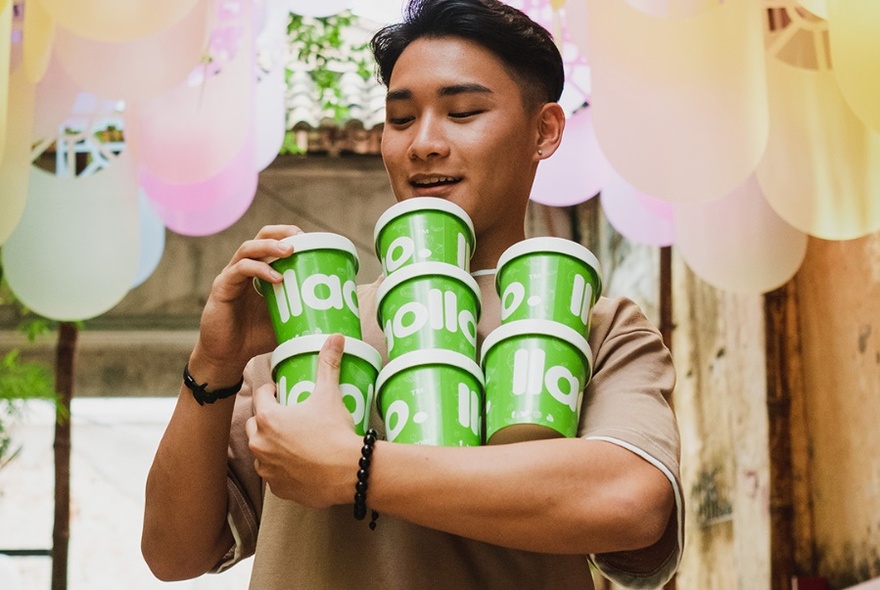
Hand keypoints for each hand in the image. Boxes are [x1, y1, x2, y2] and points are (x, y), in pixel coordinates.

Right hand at [193, 225, 300, 378]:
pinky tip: (276, 278)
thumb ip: (304, 311)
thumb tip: (338, 313)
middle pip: (261, 236)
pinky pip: (239, 270)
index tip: (313, 240)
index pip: (275, 241)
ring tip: (290, 250)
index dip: (292, 236)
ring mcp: (232, 276)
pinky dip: (258, 269)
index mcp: (261, 272)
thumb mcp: (287, 320)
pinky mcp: (222, 287)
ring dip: (270, 246)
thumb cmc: (257, 337)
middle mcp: (245, 268)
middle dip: (282, 233)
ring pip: (248, 248)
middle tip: (301, 238)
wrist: (229, 356)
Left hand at [245, 334, 361, 506]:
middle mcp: (260, 444)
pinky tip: (298, 463)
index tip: (280, 391)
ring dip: (271, 445)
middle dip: (267, 419)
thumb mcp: (330, 394)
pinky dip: (282, 469)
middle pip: (255, 424)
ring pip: (261, 452)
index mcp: (268, 418)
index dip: (270, 391)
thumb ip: (328, 364)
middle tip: (288, 416)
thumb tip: (335, 338)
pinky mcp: (278, 488)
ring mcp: (268, 469)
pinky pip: (274, 475)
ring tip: (293, 440)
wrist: (349, 472)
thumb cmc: (336, 432)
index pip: (260, 396)